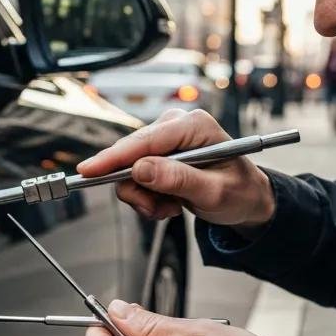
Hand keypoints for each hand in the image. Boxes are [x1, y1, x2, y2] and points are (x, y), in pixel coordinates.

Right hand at [77, 108, 275, 229]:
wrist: (246, 198)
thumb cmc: (239, 191)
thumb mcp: (213, 192)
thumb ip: (177, 180)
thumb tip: (140, 170)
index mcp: (194, 125)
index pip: (145, 140)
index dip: (114, 157)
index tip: (89, 171)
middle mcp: (176, 126)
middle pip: (132, 155)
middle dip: (139, 189)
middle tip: (159, 210)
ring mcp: (166, 139)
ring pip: (130, 170)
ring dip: (145, 196)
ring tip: (170, 208)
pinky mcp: (158, 153)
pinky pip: (135, 177)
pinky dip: (148, 196)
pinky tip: (169, 202)